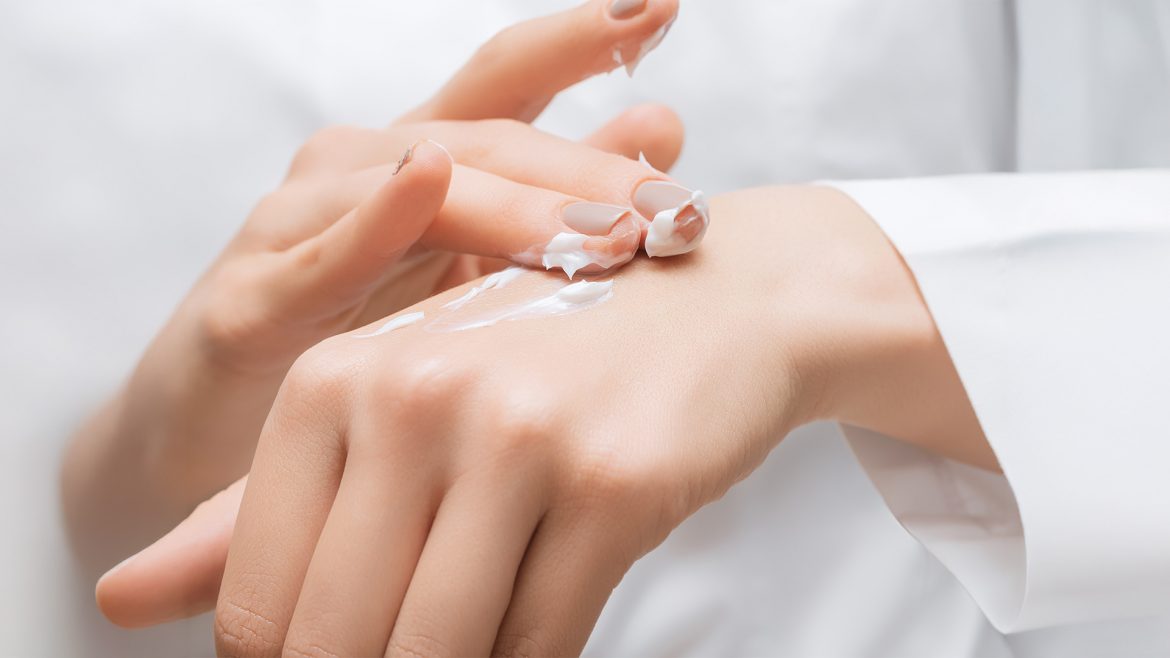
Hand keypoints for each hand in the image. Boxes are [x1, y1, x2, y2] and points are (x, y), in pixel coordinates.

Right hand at [63, 0, 684, 569]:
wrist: (229, 441)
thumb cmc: (364, 347)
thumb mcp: (477, 272)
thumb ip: (563, 198)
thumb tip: (664, 125)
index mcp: (422, 161)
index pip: (508, 78)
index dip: (579, 39)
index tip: (664, 5)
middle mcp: (360, 170)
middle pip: (487, 140)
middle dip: (589, 173)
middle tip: (677, 214)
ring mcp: (297, 222)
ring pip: (419, 189)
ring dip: (516, 206)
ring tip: (606, 235)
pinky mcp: (248, 297)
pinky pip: (320, 254)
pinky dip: (373, 217)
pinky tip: (425, 181)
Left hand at [97, 186, 993, 650]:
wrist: (716, 304)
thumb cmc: (545, 357)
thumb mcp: (395, 410)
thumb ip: (255, 511)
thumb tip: (121, 596)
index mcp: (338, 379)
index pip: (261, 599)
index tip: (344, 648)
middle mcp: (417, 398)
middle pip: (339, 638)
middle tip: (408, 648)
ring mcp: (521, 438)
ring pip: (441, 650)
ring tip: (471, 634)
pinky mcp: (617, 483)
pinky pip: (543, 639)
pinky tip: (537, 622)